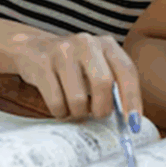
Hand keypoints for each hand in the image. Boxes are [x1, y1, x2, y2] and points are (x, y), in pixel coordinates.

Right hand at [10, 32, 141, 120]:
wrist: (32, 49)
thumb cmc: (72, 66)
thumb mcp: (95, 66)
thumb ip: (113, 86)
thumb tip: (129, 120)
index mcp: (106, 44)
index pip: (126, 71)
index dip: (132, 99)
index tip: (133, 123)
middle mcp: (86, 43)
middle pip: (103, 83)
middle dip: (102, 108)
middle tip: (97, 114)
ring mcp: (62, 51)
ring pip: (78, 99)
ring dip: (78, 112)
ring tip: (74, 107)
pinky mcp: (42, 64)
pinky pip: (56, 102)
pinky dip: (60, 112)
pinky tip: (59, 104)